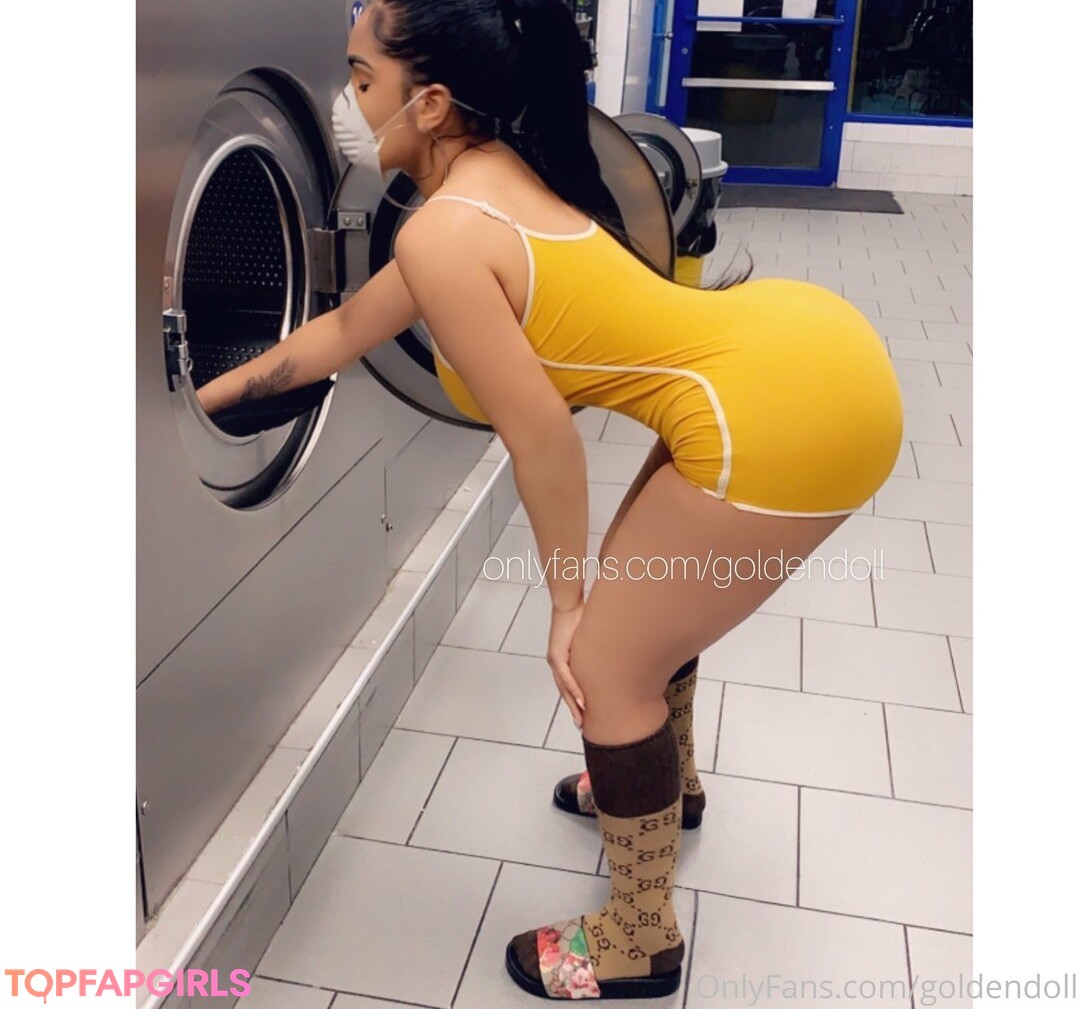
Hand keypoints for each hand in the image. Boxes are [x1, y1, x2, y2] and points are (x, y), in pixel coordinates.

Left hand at [547, 601, 586, 728]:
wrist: (569, 605)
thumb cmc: (579, 619)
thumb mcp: (588, 639)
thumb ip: (594, 650)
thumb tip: (609, 657)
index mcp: (563, 661)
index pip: (568, 686)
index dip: (575, 701)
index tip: (583, 715)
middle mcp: (556, 663)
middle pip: (564, 692)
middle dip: (573, 709)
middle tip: (582, 725)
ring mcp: (555, 660)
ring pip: (564, 688)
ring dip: (573, 704)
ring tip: (582, 718)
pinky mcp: (557, 655)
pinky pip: (566, 677)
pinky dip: (574, 690)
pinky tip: (581, 701)